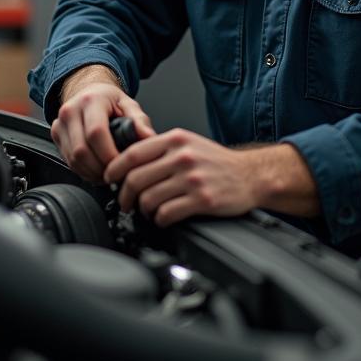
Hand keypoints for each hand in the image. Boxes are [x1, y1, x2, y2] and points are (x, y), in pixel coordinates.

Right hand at [50, 66, 153, 182]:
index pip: (96, 133)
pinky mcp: (56, 134)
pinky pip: (68, 161)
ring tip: (108, 173)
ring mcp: (60, 123)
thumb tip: (149, 139)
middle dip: (101, 168)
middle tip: (116, 173)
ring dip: (92, 173)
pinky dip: (83, 171)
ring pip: (73, 159)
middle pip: (81, 150)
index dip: (109, 154)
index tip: (122, 165)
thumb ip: (140, 122)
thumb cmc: (109, 100)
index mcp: (90, 100)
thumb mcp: (129, 105)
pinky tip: (96, 169)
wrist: (89, 91)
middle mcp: (70, 110)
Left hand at [103, 131, 320, 225]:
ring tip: (146, 212)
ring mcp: (192, 179)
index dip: (115, 168)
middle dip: (125, 196)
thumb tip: (128, 161)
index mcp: (175, 140)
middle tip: (125, 203)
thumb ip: (161, 149)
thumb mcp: (188, 143)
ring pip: (149, 198)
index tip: (109, 179)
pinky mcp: (202, 200)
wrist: (251, 175)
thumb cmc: (217, 162)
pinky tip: (162, 218)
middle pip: (136, 179)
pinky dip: (159, 220)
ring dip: (142, 210)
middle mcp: (182, 157)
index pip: (133, 153)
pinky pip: (166, 214)